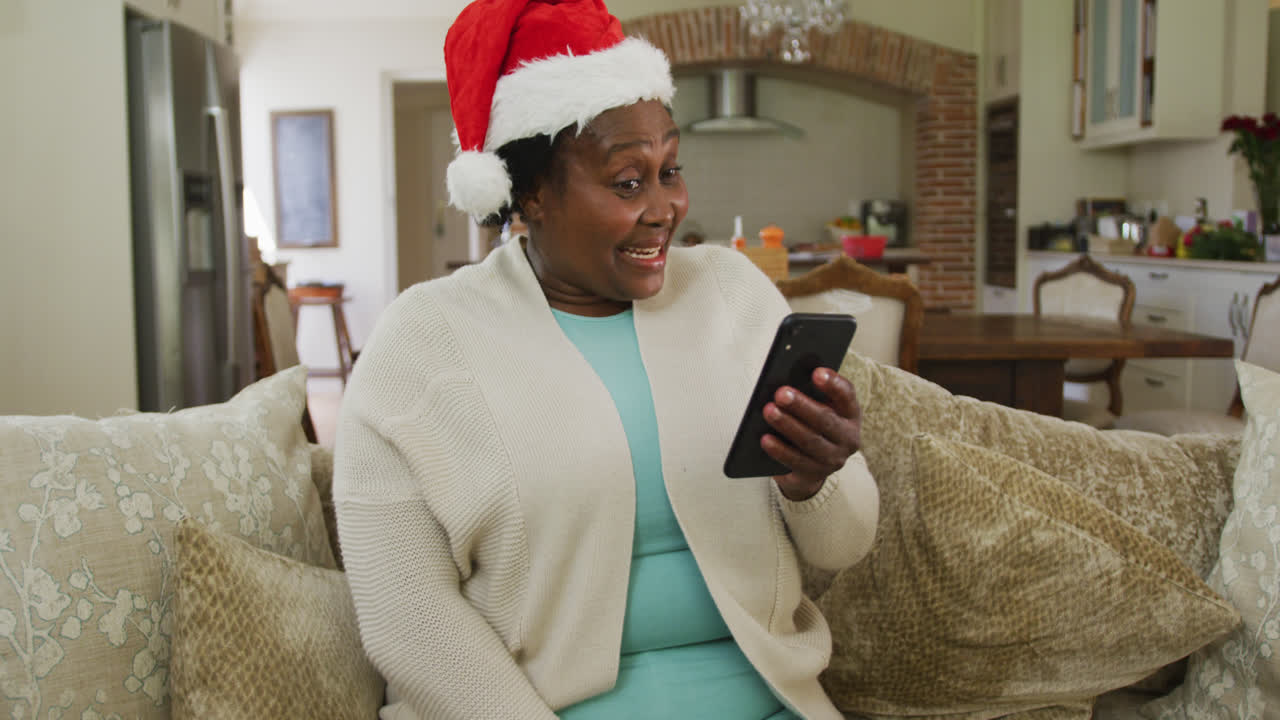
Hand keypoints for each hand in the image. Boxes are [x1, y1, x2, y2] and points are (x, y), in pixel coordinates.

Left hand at [760, 368, 862, 500]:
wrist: (811, 466)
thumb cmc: (812, 426)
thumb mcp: (817, 408)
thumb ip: (809, 393)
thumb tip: (788, 379)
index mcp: (850, 414)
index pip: (847, 396)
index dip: (833, 384)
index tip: (816, 372)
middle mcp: (848, 439)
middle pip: (825, 420)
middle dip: (802, 405)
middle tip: (781, 393)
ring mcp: (834, 460)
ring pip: (810, 441)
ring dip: (788, 425)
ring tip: (768, 411)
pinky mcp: (815, 475)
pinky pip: (796, 462)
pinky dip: (780, 450)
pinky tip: (764, 439)